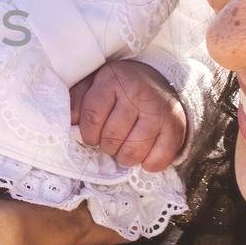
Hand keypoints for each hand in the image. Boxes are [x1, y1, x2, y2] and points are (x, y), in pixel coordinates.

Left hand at [70, 60, 186, 171]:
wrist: (158, 81)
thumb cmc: (119, 87)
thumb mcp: (93, 84)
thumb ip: (77, 101)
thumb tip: (69, 123)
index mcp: (113, 80)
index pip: (92, 117)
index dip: (88, 134)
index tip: (91, 136)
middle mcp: (138, 94)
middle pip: (112, 137)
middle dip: (106, 145)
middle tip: (110, 141)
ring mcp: (159, 112)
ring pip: (132, 151)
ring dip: (124, 157)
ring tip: (124, 148)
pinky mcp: (175, 128)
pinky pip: (158, 160)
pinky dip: (147, 164)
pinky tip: (143, 154)